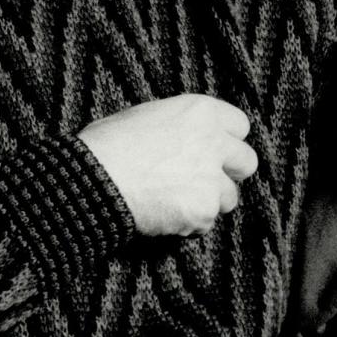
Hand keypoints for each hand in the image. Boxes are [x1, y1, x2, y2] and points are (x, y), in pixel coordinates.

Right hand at [76, 94, 256, 236]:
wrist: (90, 179)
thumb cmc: (106, 145)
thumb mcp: (146, 117)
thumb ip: (179, 127)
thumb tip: (187, 140)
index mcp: (200, 111)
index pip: (240, 126)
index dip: (225, 141)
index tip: (213, 152)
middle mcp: (214, 141)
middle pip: (246, 162)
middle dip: (227, 173)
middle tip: (202, 181)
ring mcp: (210, 178)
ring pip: (229, 197)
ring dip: (208, 202)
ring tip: (174, 201)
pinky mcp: (202, 210)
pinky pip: (206, 224)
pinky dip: (189, 225)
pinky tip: (163, 216)